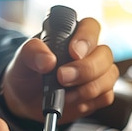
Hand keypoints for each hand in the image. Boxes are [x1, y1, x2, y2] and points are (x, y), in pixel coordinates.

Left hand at [1, 17, 118, 123]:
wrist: (26, 100)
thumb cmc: (27, 73)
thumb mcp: (22, 59)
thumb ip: (32, 52)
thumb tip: (48, 60)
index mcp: (72, 35)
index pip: (90, 27)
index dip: (86, 39)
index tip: (73, 53)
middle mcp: (89, 52)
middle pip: (105, 54)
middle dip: (86, 69)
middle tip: (63, 78)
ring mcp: (97, 73)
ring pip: (109, 76)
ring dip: (88, 89)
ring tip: (65, 96)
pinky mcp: (99, 94)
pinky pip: (106, 96)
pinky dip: (90, 102)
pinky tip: (73, 103)